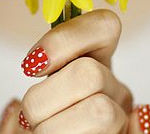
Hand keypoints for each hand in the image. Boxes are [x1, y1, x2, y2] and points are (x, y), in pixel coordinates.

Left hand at [0, 10, 149, 132]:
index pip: (104, 25)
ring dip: (54, 129)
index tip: (31, 65)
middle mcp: (114, 87)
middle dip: (44, 99)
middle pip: (89, 73)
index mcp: (93, 62)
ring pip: (99, 110)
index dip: (64, 40)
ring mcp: (122, 114)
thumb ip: (29, 87)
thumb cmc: (35, 125)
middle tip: (29, 118)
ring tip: (44, 133)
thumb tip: (27, 80)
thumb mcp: (29, 99)